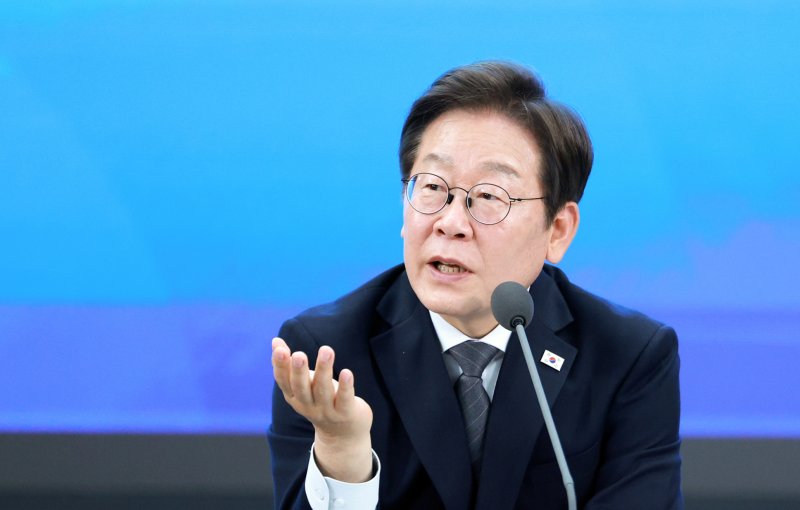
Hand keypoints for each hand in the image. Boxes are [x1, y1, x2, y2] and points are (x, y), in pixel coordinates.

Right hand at [272, 337, 373, 481]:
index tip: (280, 349)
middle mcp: (308, 405)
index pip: (284, 381)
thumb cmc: (321, 400)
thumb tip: (275, 341)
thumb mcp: (304, 383)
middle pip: (301, 388)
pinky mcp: (345, 413)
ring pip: (323, 390)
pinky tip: (346, 372)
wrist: (343, 435)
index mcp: (295, 397)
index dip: (281, 366)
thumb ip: (289, 363)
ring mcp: (326, 411)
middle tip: (298, 355)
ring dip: (324, 370)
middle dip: (299, 371)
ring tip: (326, 350)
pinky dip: (345, 386)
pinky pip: (344, 399)